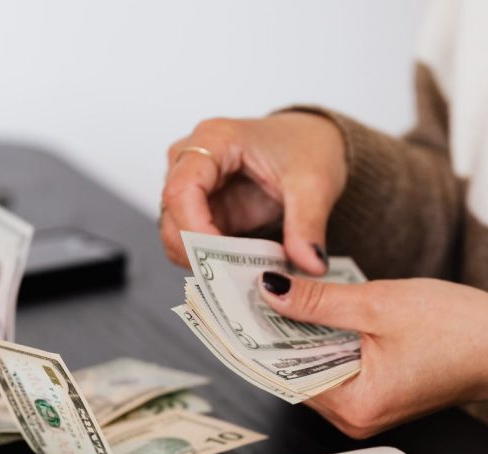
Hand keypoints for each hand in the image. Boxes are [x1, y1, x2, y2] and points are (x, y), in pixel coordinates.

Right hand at [159, 112, 346, 274]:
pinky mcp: (203, 210)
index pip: (181, 190)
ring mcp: (193, 187)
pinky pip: (194, 244)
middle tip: (236, 279)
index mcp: (214, 139)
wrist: (314, 143)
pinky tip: (241, 270)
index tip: (221, 260)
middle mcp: (192, 160)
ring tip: (244, 275)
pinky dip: (213, 262)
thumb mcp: (315, 183)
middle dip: (198, 254)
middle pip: (172, 217)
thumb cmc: (307, 146)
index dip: (194, 230)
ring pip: (176, 235)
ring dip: (205, 261)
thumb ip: (308, 224)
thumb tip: (310, 264)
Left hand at [257, 272, 487, 437]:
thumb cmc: (464, 330)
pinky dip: (324, 338)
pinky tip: (316, 308)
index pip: (282, 373)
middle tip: (249, 289)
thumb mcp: (380, 304)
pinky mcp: (379, 392)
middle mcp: (356, 417)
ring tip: (279, 291)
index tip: (231, 307)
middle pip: (294, 372)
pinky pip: (337, 365)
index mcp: (355, 405)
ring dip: (299, 332)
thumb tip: (271, 292)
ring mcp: (368, 407)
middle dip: (274, 331)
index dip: (255, 337)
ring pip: (314, 367)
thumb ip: (318, 301)